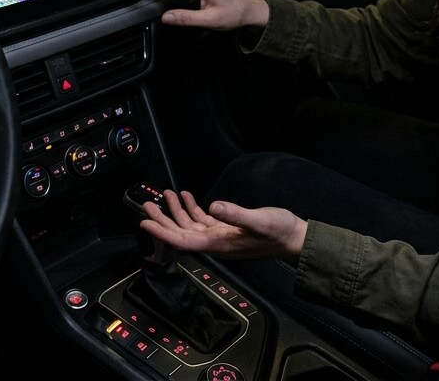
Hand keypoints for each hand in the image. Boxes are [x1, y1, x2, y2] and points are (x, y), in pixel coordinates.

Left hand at [139, 190, 306, 261]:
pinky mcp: (227, 229)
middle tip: (146, 205)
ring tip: (164, 196)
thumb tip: (214, 206)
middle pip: (180, 233)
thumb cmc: (279, 233)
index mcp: (218, 243)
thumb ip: (236, 214)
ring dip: (175, 211)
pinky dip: (192, 209)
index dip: (161, 232)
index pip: (181, 241)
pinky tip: (187, 197)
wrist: (294, 239)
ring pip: (189, 226)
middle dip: (161, 220)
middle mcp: (215, 242)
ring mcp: (220, 236)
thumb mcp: (258, 220)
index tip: (145, 222)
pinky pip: (202, 221)